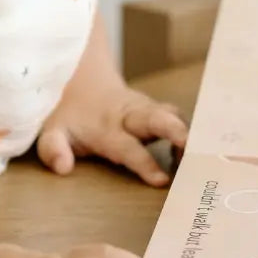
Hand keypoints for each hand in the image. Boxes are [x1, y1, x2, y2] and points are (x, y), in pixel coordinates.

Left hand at [37, 84, 188, 186]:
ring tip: (206, 160)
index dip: (144, 162)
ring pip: (173, 115)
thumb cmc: (67, 115)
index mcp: (105, 126)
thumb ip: (53, 149)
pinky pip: (178, 117)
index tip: (162, 180)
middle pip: (158, 118)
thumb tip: (62, 168)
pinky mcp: (157, 109)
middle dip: (178, 133)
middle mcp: (129, 115)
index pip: (127, 145)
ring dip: (190, 134)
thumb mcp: (51, 131)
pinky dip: (191, 131)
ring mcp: (146, 109)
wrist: (79, 78)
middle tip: (198, 155)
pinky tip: (200, 154)